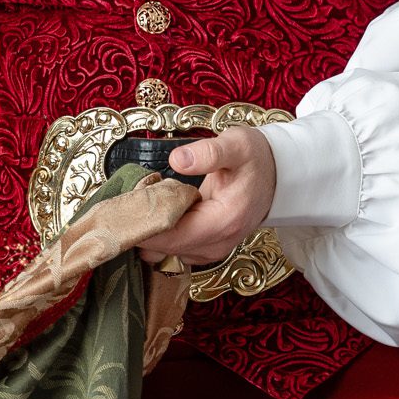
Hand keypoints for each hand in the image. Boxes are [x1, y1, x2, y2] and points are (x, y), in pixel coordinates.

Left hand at [135, 127, 278, 268]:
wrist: (277, 174)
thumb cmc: (254, 158)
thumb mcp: (236, 145)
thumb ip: (208, 152)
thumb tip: (178, 159)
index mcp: (224, 221)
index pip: (170, 237)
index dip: (142, 224)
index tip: (122, 204)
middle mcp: (218, 243)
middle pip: (163, 249)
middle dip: (139, 227)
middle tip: (124, 200)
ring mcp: (212, 249)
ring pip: (164, 253)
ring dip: (147, 232)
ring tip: (139, 203)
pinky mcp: (205, 247)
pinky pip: (172, 250)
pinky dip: (158, 235)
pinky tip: (153, 211)